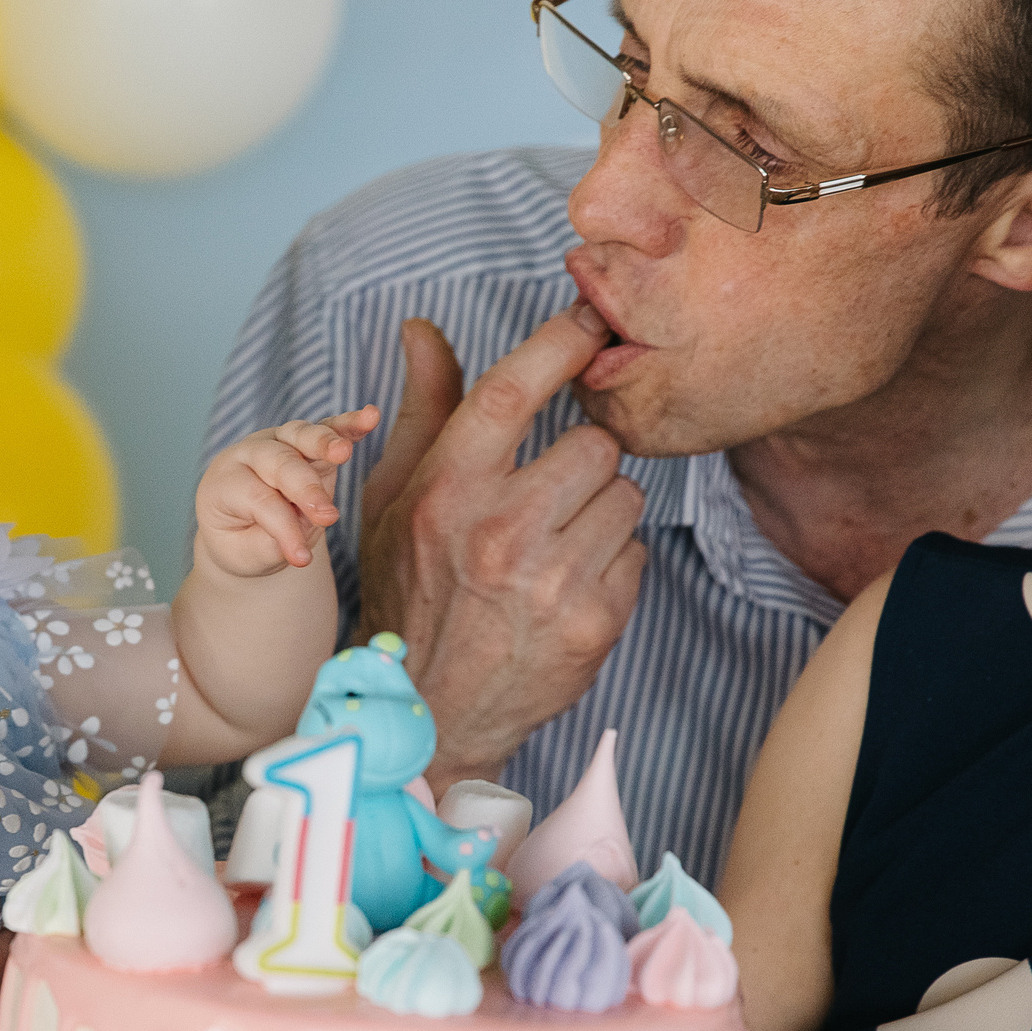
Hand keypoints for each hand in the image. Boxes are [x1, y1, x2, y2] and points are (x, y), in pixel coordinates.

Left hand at [195, 407, 382, 578]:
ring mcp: (279, 442)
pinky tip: (371, 416)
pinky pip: (329, 427)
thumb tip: (301, 535)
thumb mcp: (243, 553)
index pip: (258, 500)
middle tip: (328, 518)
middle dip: (306, 490)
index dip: (283, 529)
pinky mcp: (307, 442)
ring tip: (343, 452)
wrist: (242, 525)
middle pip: (280, 463)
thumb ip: (269, 544)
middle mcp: (250, 453)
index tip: (302, 560)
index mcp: (225, 481)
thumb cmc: (240, 540)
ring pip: (301, 435)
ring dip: (325, 442)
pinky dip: (349, 424)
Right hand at [359, 308, 646, 787]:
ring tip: (555, 545)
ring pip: (624, 495)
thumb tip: (422, 328)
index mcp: (446, 491)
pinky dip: (613, 563)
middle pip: (594, 444)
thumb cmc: (411, 592)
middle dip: (582, 462)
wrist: (429, 710)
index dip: (560, 342)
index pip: (514, 387)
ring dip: (601, 512)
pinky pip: (637, 551)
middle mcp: (499, 531)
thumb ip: (423, 409)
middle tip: (550, 495)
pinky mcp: (593, 621)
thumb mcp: (395, 499)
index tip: (589, 319)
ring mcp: (550, 579)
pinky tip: (569, 585)